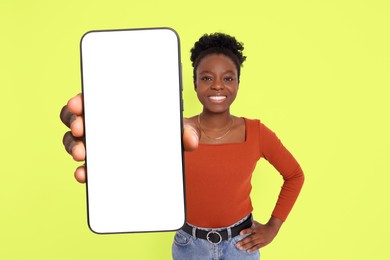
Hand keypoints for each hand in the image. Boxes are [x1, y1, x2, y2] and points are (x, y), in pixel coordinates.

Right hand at [60, 93, 199, 182]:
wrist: (168, 153)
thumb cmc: (166, 133)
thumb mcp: (177, 129)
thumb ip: (186, 132)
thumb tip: (190, 140)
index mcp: (117, 107)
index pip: (92, 99)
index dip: (81, 99)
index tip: (80, 103)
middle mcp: (103, 123)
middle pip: (77, 118)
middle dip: (75, 121)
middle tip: (80, 128)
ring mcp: (100, 144)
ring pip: (75, 141)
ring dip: (73, 146)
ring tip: (82, 153)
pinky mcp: (101, 163)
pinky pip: (86, 166)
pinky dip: (83, 170)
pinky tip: (85, 174)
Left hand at [236, 217, 282, 252]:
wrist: (272, 230)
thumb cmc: (262, 226)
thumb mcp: (257, 223)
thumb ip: (250, 222)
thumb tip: (244, 219)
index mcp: (256, 229)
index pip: (250, 230)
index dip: (245, 231)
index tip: (240, 233)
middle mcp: (258, 234)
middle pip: (250, 238)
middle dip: (243, 241)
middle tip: (237, 244)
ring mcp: (260, 239)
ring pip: (252, 243)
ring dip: (246, 246)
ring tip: (240, 248)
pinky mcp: (263, 243)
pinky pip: (257, 247)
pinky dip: (252, 249)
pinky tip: (247, 251)